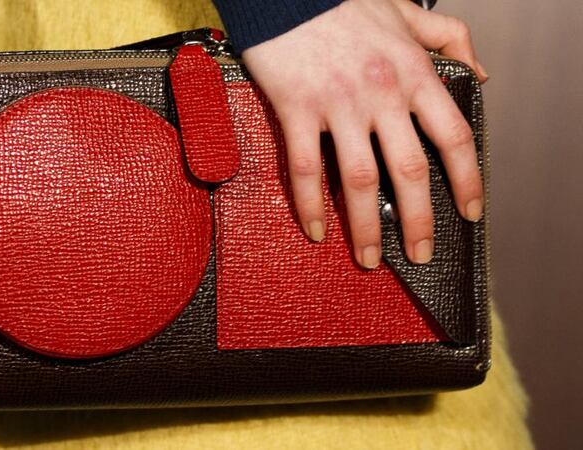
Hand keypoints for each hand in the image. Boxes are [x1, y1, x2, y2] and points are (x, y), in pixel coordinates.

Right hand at [241, 0, 486, 268]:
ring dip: (365, 227)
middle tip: (419, 252)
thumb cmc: (343, 1)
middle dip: (419, 221)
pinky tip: (315, 228)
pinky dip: (310, 204)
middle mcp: (382, 94)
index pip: (453, 136)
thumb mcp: (407, 12)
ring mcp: (339, 105)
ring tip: (367, 257)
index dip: (467, 180)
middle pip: (409, 171)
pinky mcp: (297, 110)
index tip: (470, 211)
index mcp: (413, 73)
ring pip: (360, 180)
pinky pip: (305, 168)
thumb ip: (450, 38)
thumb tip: (477, 73)